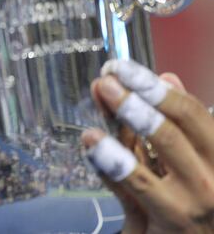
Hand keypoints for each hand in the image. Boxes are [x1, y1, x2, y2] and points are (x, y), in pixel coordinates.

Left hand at [83, 59, 213, 232]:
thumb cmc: (189, 200)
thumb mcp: (187, 160)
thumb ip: (174, 122)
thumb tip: (167, 77)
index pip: (192, 113)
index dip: (154, 87)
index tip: (122, 68)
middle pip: (174, 130)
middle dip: (138, 98)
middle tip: (108, 78)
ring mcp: (194, 204)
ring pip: (159, 154)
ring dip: (128, 119)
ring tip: (103, 95)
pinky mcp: (169, 223)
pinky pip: (136, 186)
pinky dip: (111, 161)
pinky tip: (92, 141)